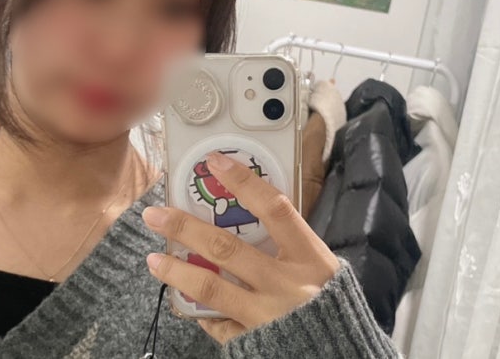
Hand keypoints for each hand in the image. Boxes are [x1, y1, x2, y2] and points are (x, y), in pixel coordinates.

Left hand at [141, 150, 339, 344]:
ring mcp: (268, 317)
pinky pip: (219, 325)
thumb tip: (250, 207)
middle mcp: (286, 285)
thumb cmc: (333, 305)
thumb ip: (290, 242)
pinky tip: (183, 299)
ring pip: (211, 287)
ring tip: (153, 259)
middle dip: (185, 228)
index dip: (243, 181)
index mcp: (309, 258)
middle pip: (227, 247)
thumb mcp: (322, 268)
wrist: (346, 355)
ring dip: (177, 271)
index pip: (274, 208)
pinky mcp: (256, 344)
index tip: (214, 161)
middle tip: (155, 214)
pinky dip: (199, 312)